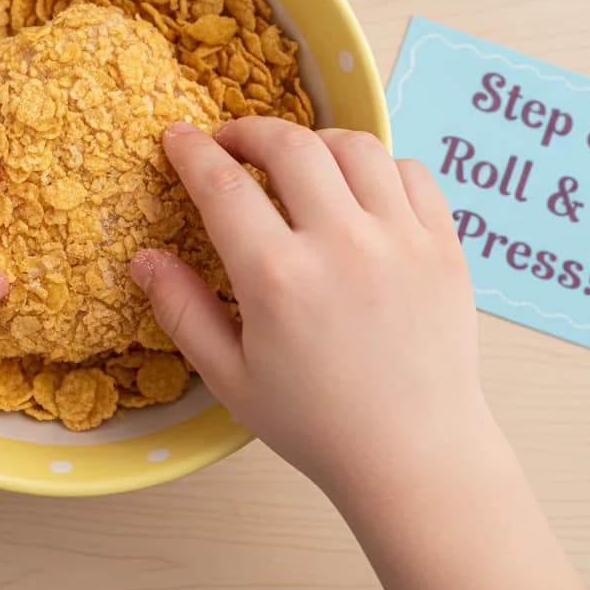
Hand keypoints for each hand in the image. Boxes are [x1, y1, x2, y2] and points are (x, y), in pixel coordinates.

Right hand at [131, 118, 488, 497]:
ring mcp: (402, 240)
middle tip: (231, 144)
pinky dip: (378, 166)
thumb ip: (182, 311)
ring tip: (296, 161)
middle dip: (249, 131)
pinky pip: (411, 173)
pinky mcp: (445, 246)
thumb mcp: (230, 378)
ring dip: (314, 141)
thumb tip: (144, 258)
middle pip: (290, 145)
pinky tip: (357, 190)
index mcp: (279, 279)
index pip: (222, 185)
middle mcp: (342, 246)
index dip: (191, 150)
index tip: (177, 136)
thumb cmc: (316, 423)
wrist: (416, 458)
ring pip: (355, 146)